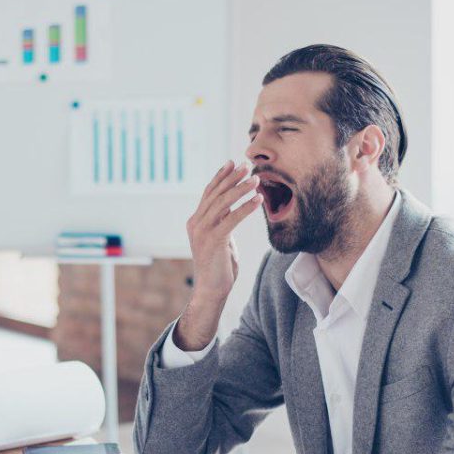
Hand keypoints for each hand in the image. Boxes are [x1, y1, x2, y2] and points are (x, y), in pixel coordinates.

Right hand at [174, 160, 262, 350]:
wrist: (211, 290)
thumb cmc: (219, 268)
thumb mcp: (220, 241)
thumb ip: (222, 225)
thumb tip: (231, 213)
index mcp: (196, 221)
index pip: (208, 193)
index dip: (220, 177)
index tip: (232, 163)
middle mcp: (196, 223)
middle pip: (216, 193)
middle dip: (232, 178)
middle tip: (247, 165)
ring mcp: (202, 231)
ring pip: (223, 203)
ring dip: (241, 189)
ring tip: (256, 179)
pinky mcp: (212, 240)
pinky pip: (231, 219)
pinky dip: (245, 207)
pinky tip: (258, 199)